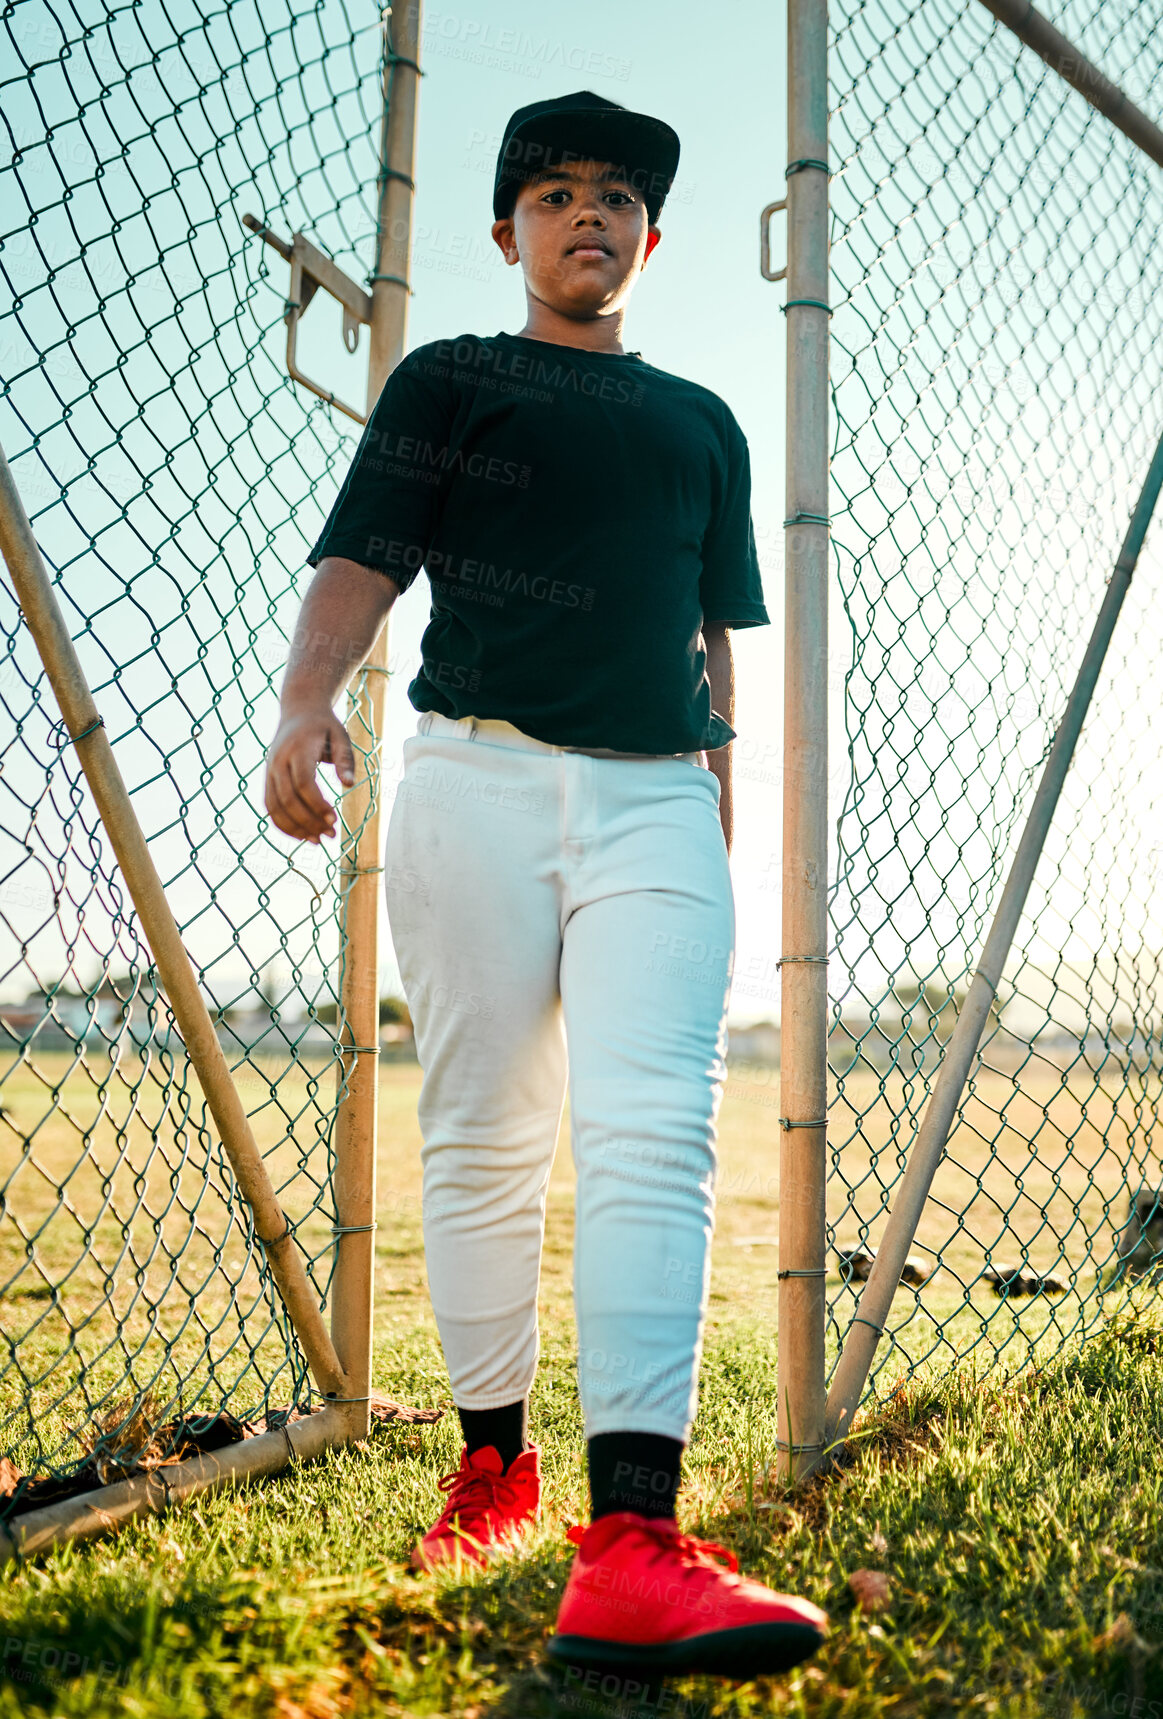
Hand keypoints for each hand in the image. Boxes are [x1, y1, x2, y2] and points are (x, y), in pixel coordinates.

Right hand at [264, 707, 355, 842]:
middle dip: (308, 821)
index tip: (334, 820)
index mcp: (297, 749)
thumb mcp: (341, 735)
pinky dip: (283, 824)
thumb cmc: (324, 725)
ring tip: (318, 840)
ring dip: (295, 828)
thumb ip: (345, 759)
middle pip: (287, 799)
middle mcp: (278, 761)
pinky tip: (302, 834)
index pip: (303, 783)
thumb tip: (350, 784)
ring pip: (274, 807)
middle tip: (331, 835)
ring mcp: (269, 770)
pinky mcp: (267, 778)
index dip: (317, 804)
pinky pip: (269, 806)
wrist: (299, 711)